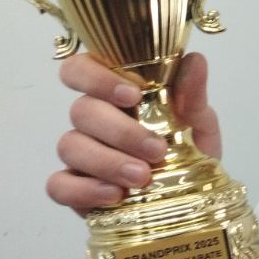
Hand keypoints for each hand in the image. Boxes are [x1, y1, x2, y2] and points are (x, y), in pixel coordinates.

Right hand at [47, 52, 221, 213]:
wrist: (190, 198)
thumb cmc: (188, 152)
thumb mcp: (199, 124)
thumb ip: (192, 95)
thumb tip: (194, 61)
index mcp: (114, 93)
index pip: (81, 69)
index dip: (97, 78)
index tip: (134, 95)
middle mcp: (91, 120)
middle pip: (81, 111)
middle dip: (119, 131)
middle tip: (156, 150)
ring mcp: (79, 154)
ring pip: (70, 146)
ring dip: (107, 162)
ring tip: (142, 178)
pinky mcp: (74, 188)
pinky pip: (59, 186)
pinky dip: (84, 190)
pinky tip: (115, 196)